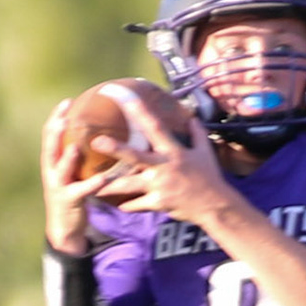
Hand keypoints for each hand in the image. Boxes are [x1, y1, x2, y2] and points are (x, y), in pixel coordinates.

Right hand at [41, 98, 126, 253]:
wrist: (65, 227)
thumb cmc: (73, 193)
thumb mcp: (72, 172)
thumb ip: (79, 155)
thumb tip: (98, 133)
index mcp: (51, 161)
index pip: (50, 135)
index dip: (56, 118)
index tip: (67, 101)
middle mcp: (51, 171)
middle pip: (50, 148)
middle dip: (55, 132)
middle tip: (64, 118)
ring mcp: (58, 187)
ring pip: (61, 169)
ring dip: (68, 158)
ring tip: (76, 147)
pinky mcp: (69, 201)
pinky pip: (82, 191)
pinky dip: (92, 184)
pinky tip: (104, 178)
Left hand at [99, 88, 233, 225]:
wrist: (215, 206)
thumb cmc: (210, 177)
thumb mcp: (205, 152)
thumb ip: (196, 133)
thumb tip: (191, 117)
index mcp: (174, 151)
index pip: (155, 127)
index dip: (140, 112)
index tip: (126, 98)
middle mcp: (163, 167)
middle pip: (134, 156)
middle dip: (115, 149)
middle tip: (95, 142)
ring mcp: (159, 186)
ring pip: (128, 185)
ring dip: (109, 186)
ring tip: (91, 186)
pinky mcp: (158, 203)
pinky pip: (138, 204)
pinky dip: (128, 205)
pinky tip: (119, 205)